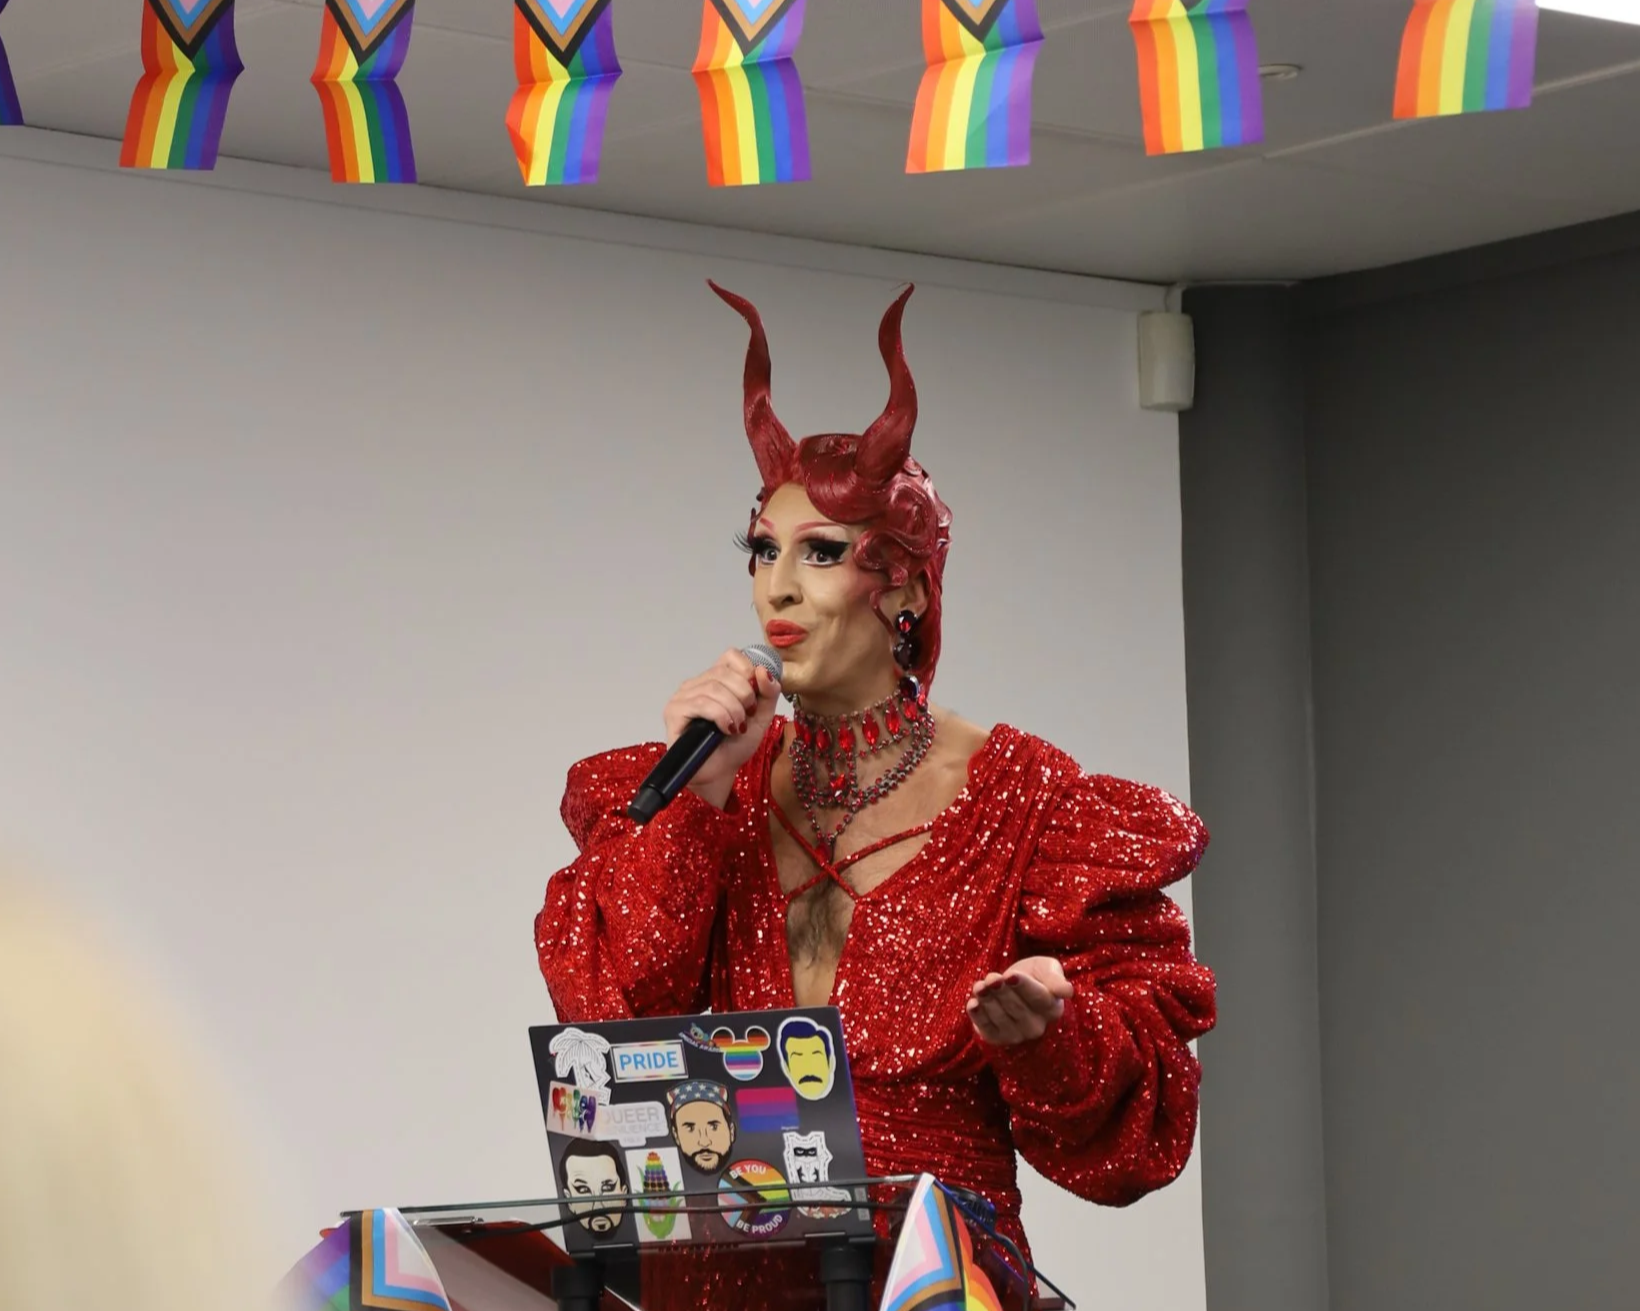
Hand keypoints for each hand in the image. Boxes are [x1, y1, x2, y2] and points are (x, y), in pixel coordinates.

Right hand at [663, 649, 781, 807]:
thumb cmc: (735, 745)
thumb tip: (764, 670)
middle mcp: (696, 684)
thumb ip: (769, 692)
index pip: (730, 656)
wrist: (720, 773)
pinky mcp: (674, 713)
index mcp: (715, 680)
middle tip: (748, 715)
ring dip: (734, 709)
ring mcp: (682, 697)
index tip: (755, 695)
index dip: (747, 671)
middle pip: (724, 672)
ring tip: (738, 727)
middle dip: (745, 694)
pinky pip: (701, 703)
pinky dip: (721, 716)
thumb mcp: (761, 716)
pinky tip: (727, 729)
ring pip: (714, 688)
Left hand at [966, 957, 1073, 1045]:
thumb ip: (1055, 978)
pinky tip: (973, 1003)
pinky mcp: (996, 1038)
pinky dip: (978, 1016)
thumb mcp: (1046, 968)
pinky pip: (985, 1028)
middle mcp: (1037, 1026)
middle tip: (992, 977)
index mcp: (1052, 1007)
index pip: (1038, 997)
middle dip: (1001, 991)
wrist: (1014, 986)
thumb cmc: (1034, 976)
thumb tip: (1068, 991)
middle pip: (1016, 1008)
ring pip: (999, 1017)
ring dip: (987, 1000)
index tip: (1010, 975)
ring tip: (980, 986)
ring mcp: (1016, 1035)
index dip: (1023, 986)